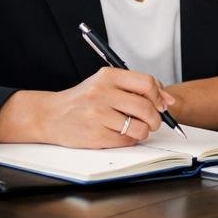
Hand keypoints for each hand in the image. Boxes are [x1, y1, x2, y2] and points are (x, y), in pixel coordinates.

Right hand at [9, 68, 175, 147]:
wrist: (49, 115)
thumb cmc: (83, 100)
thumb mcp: (106, 84)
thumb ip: (136, 88)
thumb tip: (168, 99)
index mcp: (108, 76)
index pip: (146, 83)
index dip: (159, 96)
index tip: (161, 104)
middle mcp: (102, 93)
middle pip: (146, 107)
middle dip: (156, 118)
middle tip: (152, 122)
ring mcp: (97, 114)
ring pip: (139, 127)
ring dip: (144, 131)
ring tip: (136, 129)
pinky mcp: (94, 134)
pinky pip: (126, 140)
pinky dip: (130, 140)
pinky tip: (120, 134)